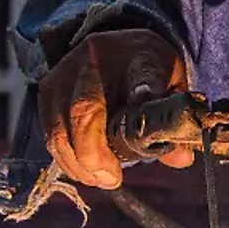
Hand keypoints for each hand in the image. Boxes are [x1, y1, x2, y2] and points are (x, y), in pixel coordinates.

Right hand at [37, 29, 190, 188]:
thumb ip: (174, 122)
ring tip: (100, 179)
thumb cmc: (150, 73)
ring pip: (60, 128)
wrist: (118, 48)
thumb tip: (181, 159)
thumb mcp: (172, 88)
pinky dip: (66, 159)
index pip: (144, 76)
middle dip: (95, 154)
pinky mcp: (47, 91)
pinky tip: (85, 171)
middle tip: (111, 179)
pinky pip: (50, 134)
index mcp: (140, 56)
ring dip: (79, 163)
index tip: (145, 124)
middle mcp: (96, 60)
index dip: (143, 98)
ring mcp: (65, 74)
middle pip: (85, 110)